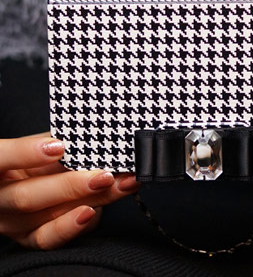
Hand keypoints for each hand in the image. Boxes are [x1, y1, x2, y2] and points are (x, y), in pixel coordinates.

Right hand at [0, 132, 139, 249]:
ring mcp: (12, 221)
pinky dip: (75, 225)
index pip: (1, 158)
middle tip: (105, 175)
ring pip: (46, 216)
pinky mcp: (28, 236)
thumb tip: (94, 133)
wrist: (24, 181)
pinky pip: (49, 237)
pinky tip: (96, 211)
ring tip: (121, 187)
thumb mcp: (38, 143)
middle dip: (71, 186)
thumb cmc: (34, 156)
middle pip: (27, 197)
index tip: (58, 145)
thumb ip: (55, 140)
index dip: (25, 153)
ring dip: (90, 201)